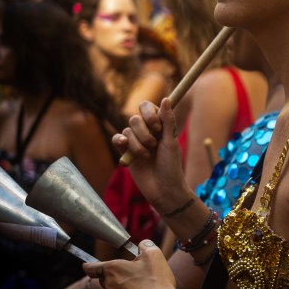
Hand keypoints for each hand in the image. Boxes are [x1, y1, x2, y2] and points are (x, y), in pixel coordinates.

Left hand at [83, 240, 178, 288]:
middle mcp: (111, 286)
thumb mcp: (153, 254)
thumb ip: (145, 246)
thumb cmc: (155, 281)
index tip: (86, 265)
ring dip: (123, 284)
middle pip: (104, 278)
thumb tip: (143, 245)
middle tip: (127, 268)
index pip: (92, 268)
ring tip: (141, 280)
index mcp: (113, 270)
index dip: (88, 265)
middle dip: (112, 273)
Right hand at [113, 98, 188, 212]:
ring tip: (146, 157)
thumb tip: (166, 98)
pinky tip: (125, 147)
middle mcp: (147, 132)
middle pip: (135, 118)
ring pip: (127, 131)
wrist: (163, 190)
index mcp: (160, 126)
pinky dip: (120, 142)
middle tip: (153, 145)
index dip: (150, 114)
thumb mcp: (171, 142)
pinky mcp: (126, 153)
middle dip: (144, 132)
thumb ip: (168, 121)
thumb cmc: (171, 166)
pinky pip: (117, 139)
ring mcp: (136, 142)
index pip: (148, 108)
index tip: (157, 126)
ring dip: (137, 144)